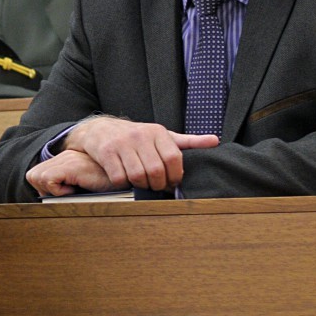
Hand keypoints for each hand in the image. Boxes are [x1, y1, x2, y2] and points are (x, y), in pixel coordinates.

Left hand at [26, 149, 113, 196]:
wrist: (127, 177)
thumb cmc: (108, 188)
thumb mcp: (83, 188)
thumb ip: (67, 189)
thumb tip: (48, 203)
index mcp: (65, 160)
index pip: (36, 175)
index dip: (44, 188)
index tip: (63, 194)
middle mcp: (64, 157)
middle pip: (33, 176)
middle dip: (44, 190)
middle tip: (65, 194)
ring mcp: (67, 160)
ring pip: (37, 178)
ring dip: (52, 190)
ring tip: (72, 191)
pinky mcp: (72, 166)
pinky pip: (48, 180)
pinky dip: (57, 190)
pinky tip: (75, 190)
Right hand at [63, 116, 218, 190]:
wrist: (100, 129)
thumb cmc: (135, 136)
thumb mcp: (161, 136)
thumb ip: (187, 141)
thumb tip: (215, 141)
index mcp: (158, 132)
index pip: (174, 158)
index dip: (175, 176)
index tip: (171, 182)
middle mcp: (141, 135)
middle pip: (156, 170)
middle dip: (157, 184)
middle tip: (155, 186)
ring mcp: (122, 143)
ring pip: (138, 176)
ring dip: (140, 185)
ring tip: (141, 183)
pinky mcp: (107, 152)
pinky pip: (119, 177)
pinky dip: (123, 184)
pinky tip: (124, 179)